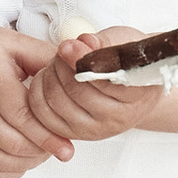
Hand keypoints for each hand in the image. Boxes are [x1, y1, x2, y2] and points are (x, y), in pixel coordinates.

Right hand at [0, 25, 71, 177]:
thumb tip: (75, 71)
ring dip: (28, 162)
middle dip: (41, 150)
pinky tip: (21, 159)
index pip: (21, 116)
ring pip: (1, 161)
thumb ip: (44, 57)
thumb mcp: (10, 42)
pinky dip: (9, 172)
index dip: (47, 135)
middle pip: (13, 143)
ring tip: (42, 151)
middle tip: (59, 147)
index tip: (67, 147)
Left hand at [22, 34, 149, 147]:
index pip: (105, 80)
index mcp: (138, 95)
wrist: (134, 89)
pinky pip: (45, 116)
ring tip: (56, 63)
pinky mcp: (76, 134)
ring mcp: (96, 130)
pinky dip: (39, 94)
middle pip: (77, 91)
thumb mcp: (125, 45)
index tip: (69, 45)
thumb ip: (104, 43)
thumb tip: (83, 42)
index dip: (81, 60)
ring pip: (58, 103)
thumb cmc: (130, 65)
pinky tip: (47, 80)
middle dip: (62, 65)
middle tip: (63, 50)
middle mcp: (118, 119)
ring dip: (49, 77)